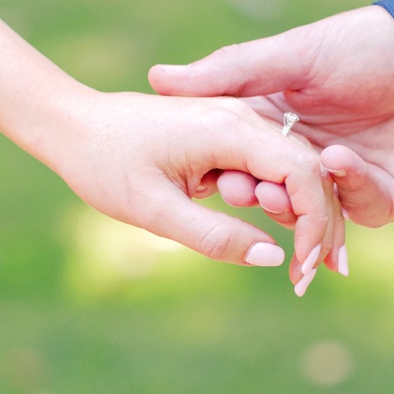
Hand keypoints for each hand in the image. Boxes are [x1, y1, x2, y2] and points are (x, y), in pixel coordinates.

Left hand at [30, 89, 344, 292]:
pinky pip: (269, 166)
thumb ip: (214, 235)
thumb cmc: (104, 164)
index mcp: (228, 129)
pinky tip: (284, 236)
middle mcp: (241, 117)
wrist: (72, 126)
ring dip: (306, 213)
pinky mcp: (226, 133)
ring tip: (307, 266)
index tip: (304, 270)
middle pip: (308, 169)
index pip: (302, 173)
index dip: (315, 224)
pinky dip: (281, 200)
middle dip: (321, 223)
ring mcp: (235, 120)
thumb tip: (274, 258)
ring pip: (293, 167)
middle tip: (316, 276)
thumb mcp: (153, 211)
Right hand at [149, 6, 393, 234]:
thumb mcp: (293, 54)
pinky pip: (360, 209)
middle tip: (241, 190)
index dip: (222, 168)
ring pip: (310, 212)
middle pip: (272, 192)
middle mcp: (311, 155)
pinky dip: (347, 190)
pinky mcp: (388, 198)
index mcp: (283, 122)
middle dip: (255, 195)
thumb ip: (229, 72)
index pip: (241, 158)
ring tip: (283, 190)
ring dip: (295, 203)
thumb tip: (155, 79)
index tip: (208, 171)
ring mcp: (350, 180)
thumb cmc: (371, 45)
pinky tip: (339, 161)